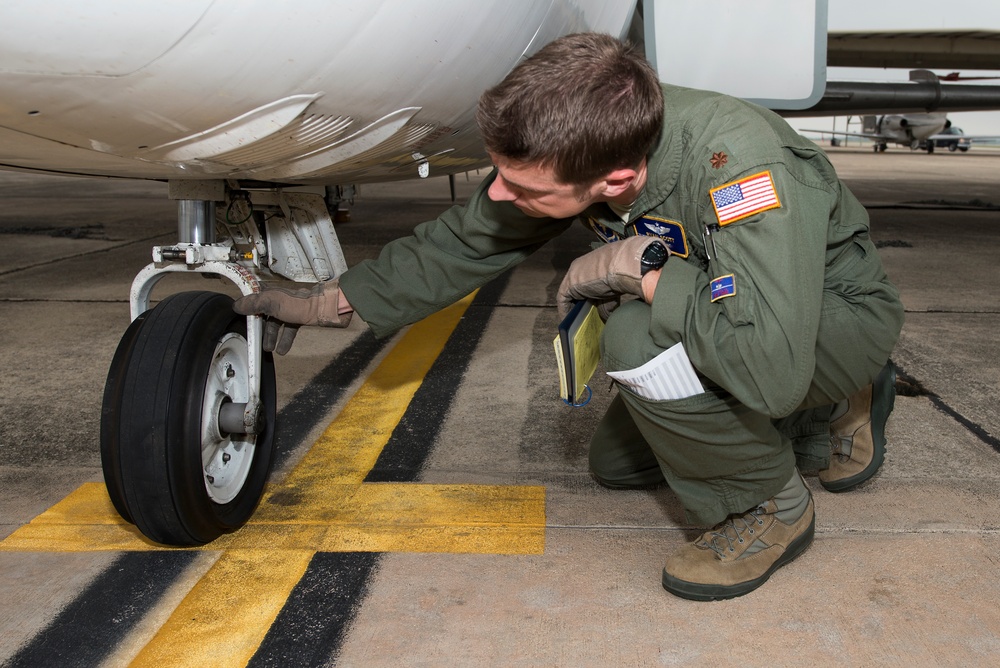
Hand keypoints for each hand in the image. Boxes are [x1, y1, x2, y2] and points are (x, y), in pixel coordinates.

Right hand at [233, 279, 352, 353]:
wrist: (325, 309)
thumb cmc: (301, 304)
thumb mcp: (272, 304)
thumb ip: (254, 304)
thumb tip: (237, 305)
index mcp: (270, 294)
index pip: (253, 301)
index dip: (247, 310)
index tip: (241, 321)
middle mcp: (279, 300)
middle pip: (264, 315)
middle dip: (260, 329)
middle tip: (256, 341)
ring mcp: (289, 309)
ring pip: (276, 324)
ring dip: (272, 337)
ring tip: (268, 349)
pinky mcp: (299, 317)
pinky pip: (289, 329)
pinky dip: (285, 339)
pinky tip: (282, 349)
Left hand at [556, 236, 666, 317]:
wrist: (626, 266)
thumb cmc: (625, 274)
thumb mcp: (616, 290)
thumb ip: (608, 303)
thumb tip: (605, 318)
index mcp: (593, 264)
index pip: (586, 283)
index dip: (588, 297)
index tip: (590, 310)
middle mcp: (581, 267)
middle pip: (576, 289)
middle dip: (579, 304)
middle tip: (582, 319)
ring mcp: (573, 274)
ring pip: (570, 294)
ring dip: (572, 308)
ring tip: (574, 324)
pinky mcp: (569, 283)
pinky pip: (564, 300)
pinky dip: (565, 311)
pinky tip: (569, 323)